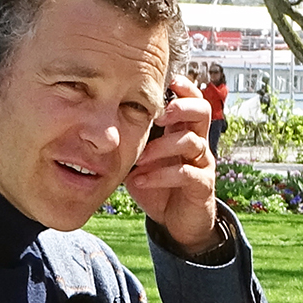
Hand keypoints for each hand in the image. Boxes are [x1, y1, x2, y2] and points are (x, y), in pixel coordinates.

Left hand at [125, 74, 219, 255]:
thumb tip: (99, 123)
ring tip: (139, 158)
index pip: (192, 100)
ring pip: (191, 142)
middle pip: (202, 111)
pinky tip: (138, 180)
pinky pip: (186, 174)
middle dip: (181, 108)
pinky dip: (160, 175)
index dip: (184, 88)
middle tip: (159, 116)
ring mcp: (202, 163)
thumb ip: (132, 140)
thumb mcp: (142, 159)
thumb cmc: (159, 185)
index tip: (169, 81)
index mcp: (183, 131)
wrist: (176, 221)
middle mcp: (197, 143)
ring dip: (160, 147)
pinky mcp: (202, 186)